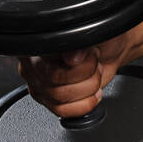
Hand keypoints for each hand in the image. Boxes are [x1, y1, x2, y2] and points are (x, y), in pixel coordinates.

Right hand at [16, 32, 133, 119]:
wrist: (109, 51)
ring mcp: (38, 82)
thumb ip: (81, 41)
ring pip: (58, 96)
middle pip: (53, 78)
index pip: (46, 54)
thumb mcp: (95, 31)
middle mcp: (33, 61)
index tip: (89, 52)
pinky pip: (62, 110)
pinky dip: (84, 104)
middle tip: (94, 62)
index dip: (74, 59)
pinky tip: (92, 93)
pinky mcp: (48, 99)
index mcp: (40, 39)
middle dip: (85, 72)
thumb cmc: (100, 38)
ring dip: (88, 87)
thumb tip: (72, 57)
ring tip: (94, 75)